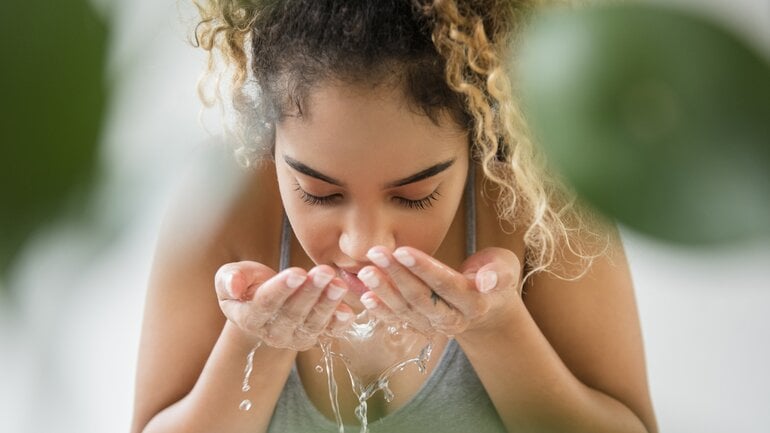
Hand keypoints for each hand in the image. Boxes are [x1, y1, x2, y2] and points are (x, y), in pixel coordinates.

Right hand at [214, 261, 353, 349]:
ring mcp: (295, 337)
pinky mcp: (315, 335)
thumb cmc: (247, 284)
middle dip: (310, 292)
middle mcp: (272, 333)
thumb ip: (229, 279)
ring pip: (313, 323)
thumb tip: (232, 286)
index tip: (298, 272)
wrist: (264, 300)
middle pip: (292, 314)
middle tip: (324, 272)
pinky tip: (347, 311)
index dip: (282, 289)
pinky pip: (329, 332)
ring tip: (338, 285)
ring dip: (327, 304)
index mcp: (249, 317)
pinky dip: (339, 323)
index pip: (265, 304)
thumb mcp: (231, 276)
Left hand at [356, 246, 521, 335]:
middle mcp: (453, 319)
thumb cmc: (496, 276)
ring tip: (365, 271)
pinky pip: (397, 319)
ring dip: (383, 290)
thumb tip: (487, 281)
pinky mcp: (420, 325)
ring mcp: (434, 325)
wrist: (489, 306)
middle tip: (376, 253)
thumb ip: (499, 273)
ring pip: (405, 310)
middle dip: (396, 275)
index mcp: (475, 303)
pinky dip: (380, 309)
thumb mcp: (506, 268)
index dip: (423, 269)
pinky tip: (364, 296)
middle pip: (420, 298)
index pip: (445, 285)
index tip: (402, 250)